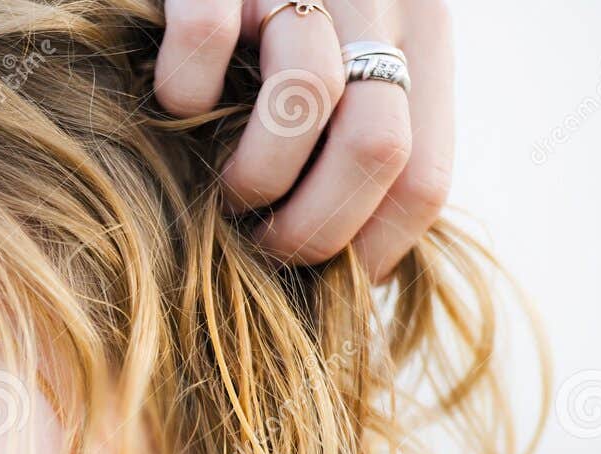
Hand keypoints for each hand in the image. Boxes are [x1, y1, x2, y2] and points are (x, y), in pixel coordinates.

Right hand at [154, 0, 452, 279]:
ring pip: (305, 100)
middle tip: (261, 245)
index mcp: (422, 44)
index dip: (370, 251)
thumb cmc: (265, 41)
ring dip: (253, 176)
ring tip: (224, 193)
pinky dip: (182, 93)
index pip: (426, 181)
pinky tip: (174, 105)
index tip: (316, 276)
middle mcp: (378, 3)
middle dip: (310, 229)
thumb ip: (363, 151)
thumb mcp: (351, 81)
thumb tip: (358, 279)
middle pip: (378, 149)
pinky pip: (207, 40)